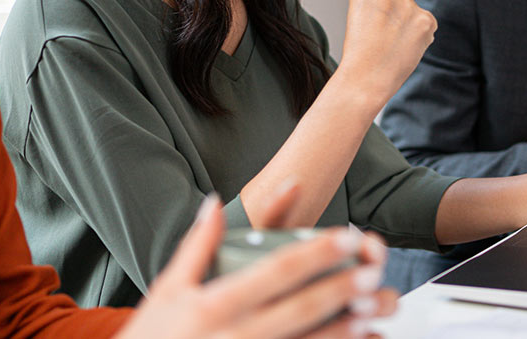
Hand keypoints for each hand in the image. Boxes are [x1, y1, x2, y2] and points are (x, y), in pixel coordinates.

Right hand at [118, 195, 396, 338]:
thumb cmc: (153, 335)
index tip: (348, 237)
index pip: (275, 271)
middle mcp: (235, 334)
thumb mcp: (168, 287)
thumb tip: (213, 200)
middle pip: (299, 307)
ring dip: (343, 327)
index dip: (315, 253)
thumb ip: (198, 244)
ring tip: (374, 310)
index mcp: (214, 303)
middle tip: (373, 271)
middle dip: (340, 288)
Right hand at [337, 0, 436, 107]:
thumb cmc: (360, 51)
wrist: (366, 79)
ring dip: (408, 24)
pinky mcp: (426, 19)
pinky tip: (405, 47)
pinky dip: (421, 35)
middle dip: (396, 12)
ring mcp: (408, 4)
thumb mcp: (360, 16)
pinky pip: (427, 22)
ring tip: (391, 44)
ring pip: (414, 10)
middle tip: (381, 36)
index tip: (375, 14)